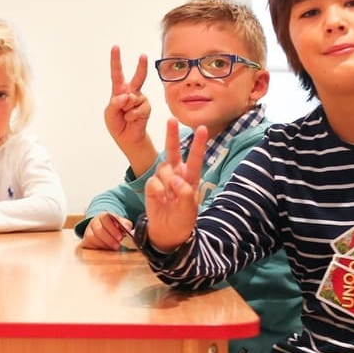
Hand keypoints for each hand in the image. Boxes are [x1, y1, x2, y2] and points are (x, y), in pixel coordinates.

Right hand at [81, 213, 132, 249]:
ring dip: (103, 244)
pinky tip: (105, 249)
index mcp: (103, 215)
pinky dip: (97, 247)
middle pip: (98, 229)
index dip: (112, 228)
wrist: (105, 230)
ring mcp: (88, 230)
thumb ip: (126, 224)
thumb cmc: (114, 227)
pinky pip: (88, 244)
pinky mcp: (85, 239)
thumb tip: (128, 229)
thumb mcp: (122, 223)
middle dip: (109, 239)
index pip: (105, 218)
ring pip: (92, 237)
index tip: (120, 237)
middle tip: (117, 245)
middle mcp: (94, 222)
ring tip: (113, 248)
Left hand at [104, 45, 150, 152]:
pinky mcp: (146, 107)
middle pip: (137, 77)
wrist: (127, 137)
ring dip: (126, 109)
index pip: (117, 73)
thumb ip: (115, 104)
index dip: (116, 60)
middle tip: (143, 56)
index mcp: (118, 90)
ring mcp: (140, 99)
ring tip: (125, 116)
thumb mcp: (109, 114)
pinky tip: (131, 119)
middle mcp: (131, 91)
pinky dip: (132, 116)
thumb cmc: (116, 123)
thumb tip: (126, 96)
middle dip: (141, 66)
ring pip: (133, 98)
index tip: (115, 47)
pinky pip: (138, 109)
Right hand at [143, 119, 204, 250]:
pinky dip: (157, 192)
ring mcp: (164, 179)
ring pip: (162, 168)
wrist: (167, 233)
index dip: (198, 144)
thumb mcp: (189, 209)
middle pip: (174, 151)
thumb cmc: (183, 220)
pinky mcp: (152, 186)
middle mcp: (177, 174)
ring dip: (166, 182)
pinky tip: (160, 201)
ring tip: (169, 198)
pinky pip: (153, 182)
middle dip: (171, 135)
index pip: (195, 158)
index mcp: (191, 178)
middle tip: (171, 119)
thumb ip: (184, 191)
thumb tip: (175, 177)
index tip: (201, 128)